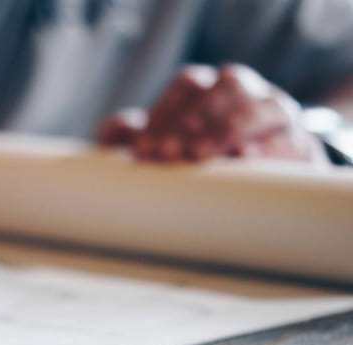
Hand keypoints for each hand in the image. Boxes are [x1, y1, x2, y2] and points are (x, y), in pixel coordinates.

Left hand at [98, 64, 327, 165]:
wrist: (252, 184)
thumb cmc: (190, 160)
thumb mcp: (156, 147)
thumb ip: (129, 138)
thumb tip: (119, 129)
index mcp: (210, 86)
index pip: (189, 84)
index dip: (165, 113)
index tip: (144, 148)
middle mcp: (247, 92)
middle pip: (227, 88)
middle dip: (196, 120)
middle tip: (169, 152)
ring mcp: (277, 115)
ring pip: (263, 107)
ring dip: (228, 129)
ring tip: (200, 155)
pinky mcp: (300, 144)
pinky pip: (291, 140)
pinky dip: (268, 150)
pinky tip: (243, 161)